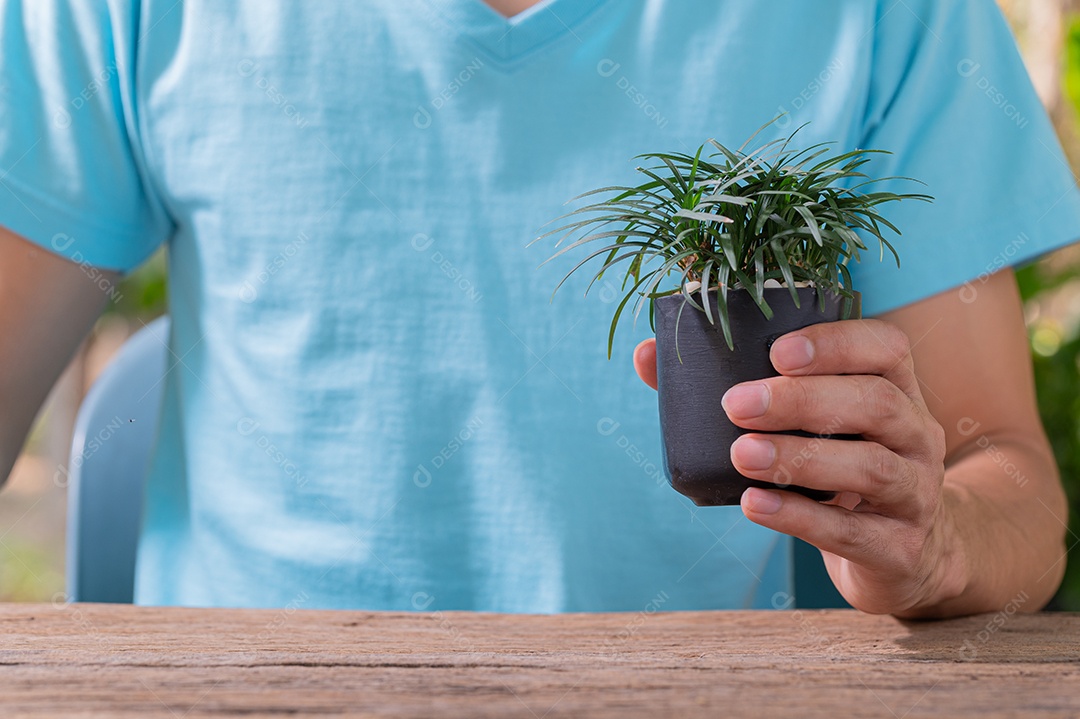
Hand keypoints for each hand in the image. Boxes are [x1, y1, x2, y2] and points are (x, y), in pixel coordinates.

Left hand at [634, 320, 963, 615]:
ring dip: (799, 457)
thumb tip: (647, 356)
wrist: (901, 555)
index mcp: (896, 389)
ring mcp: (916, 493)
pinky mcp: (899, 548)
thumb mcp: (804, 425)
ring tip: (742, 454)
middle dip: (803, 400)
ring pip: (870, 466)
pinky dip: (798, 517)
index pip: (885, 347)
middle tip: (736, 405)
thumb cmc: (834, 468)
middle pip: (875, 403)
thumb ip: (730, 384)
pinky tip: (753, 504)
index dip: (836, 342)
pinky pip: (851, 530)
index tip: (777, 350)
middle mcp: (917, 434)